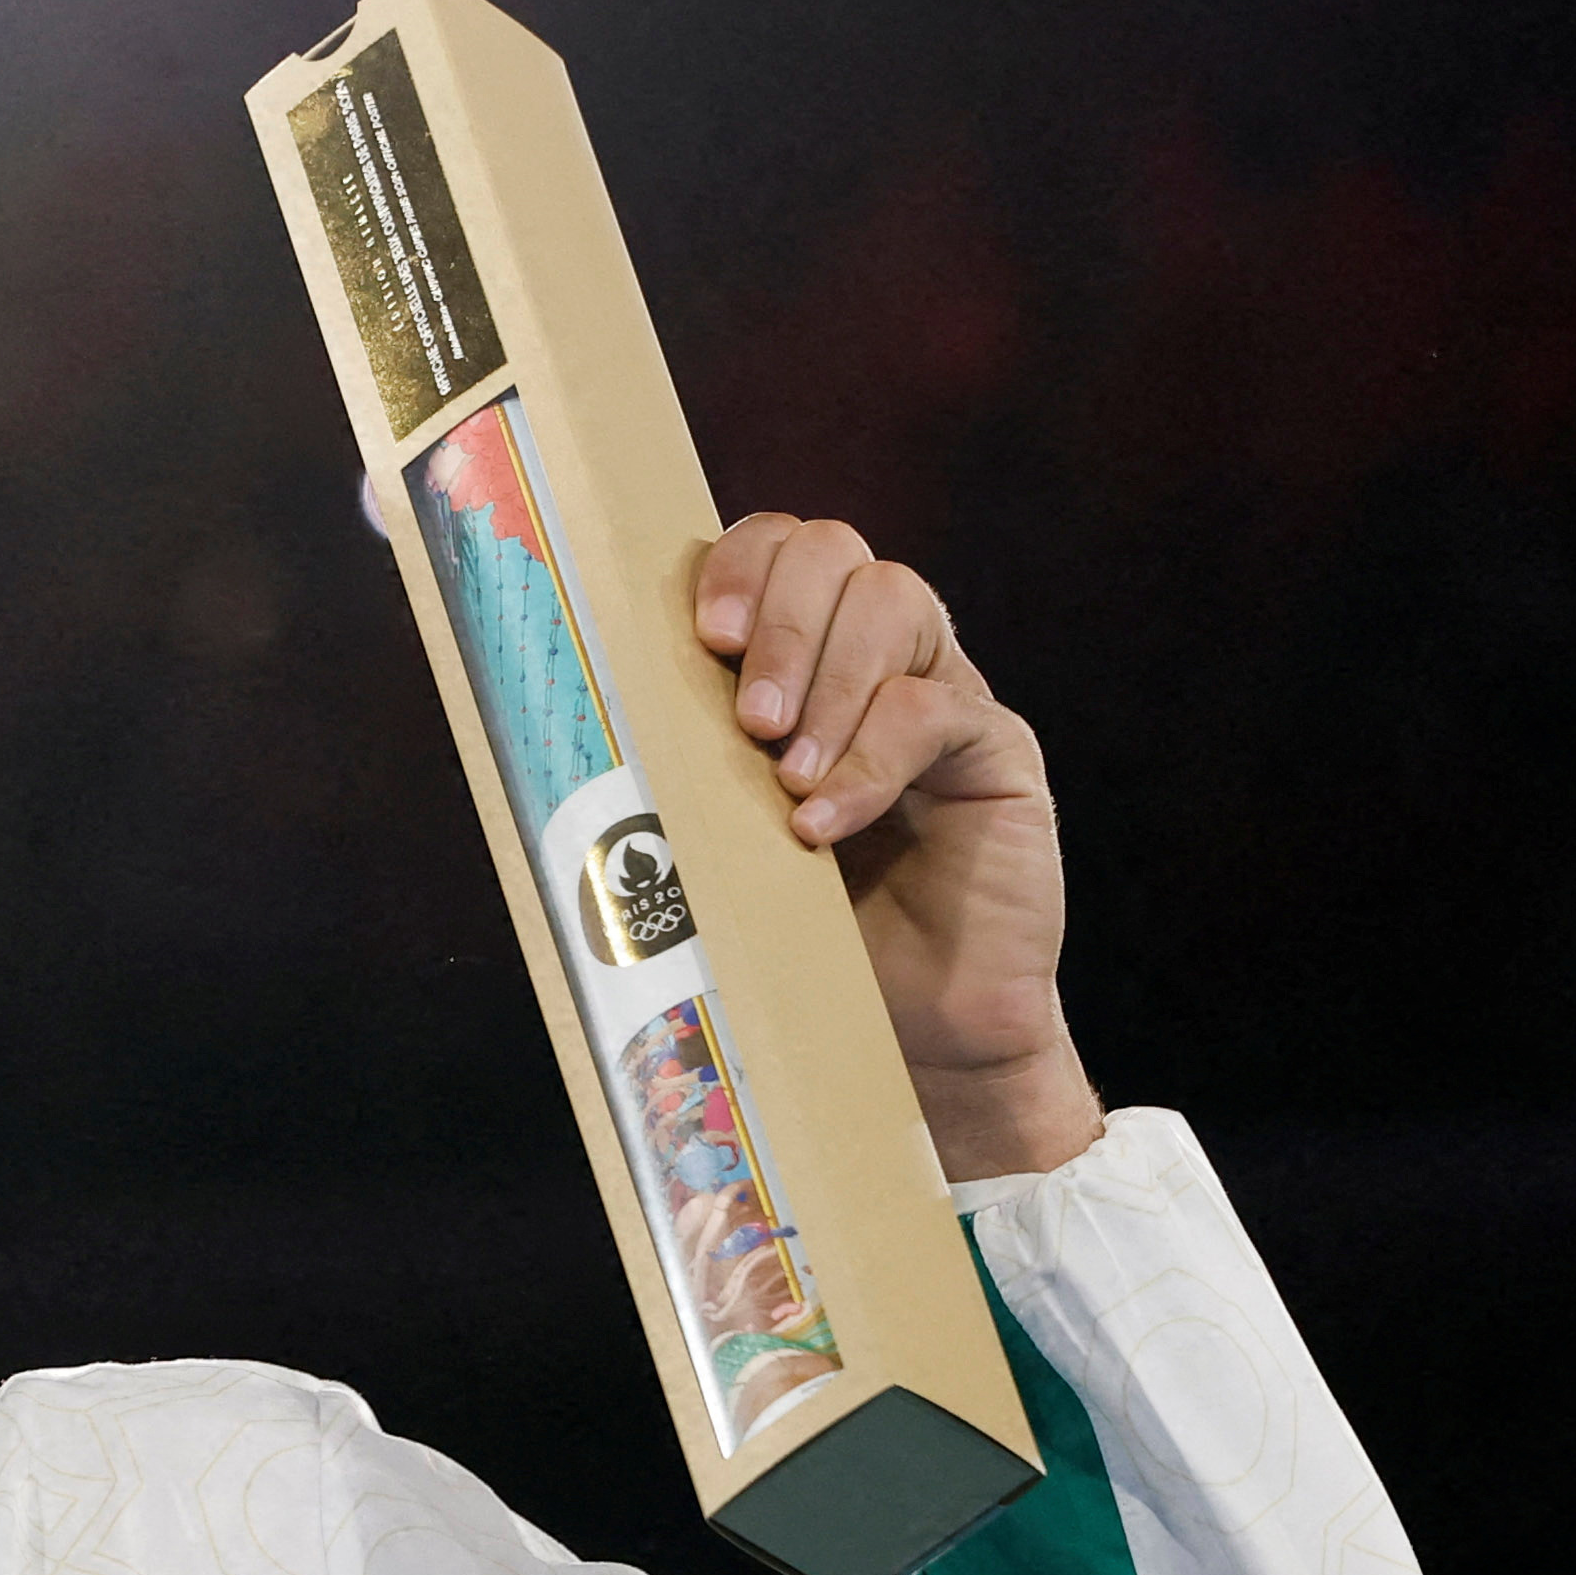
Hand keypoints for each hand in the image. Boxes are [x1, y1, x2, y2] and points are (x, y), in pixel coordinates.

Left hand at [690, 516, 1103, 1179]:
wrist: (914, 1025)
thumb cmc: (799, 927)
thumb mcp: (718, 834)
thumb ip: (679, 766)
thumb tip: (578, 732)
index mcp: (796, 657)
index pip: (772, 550)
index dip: (736, 568)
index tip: (701, 637)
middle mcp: (873, 655)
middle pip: (833, 549)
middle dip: (780, 622)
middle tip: (747, 721)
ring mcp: (941, 691)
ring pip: (894, 599)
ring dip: (828, 678)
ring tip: (784, 776)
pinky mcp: (997, 749)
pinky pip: (937, 711)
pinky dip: (870, 762)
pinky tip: (824, 825)